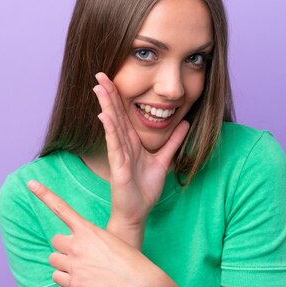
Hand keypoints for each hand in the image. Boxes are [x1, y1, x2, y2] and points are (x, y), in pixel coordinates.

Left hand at [27, 180, 158, 286]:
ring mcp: (74, 264)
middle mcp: (78, 244)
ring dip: (63, 263)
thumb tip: (74, 246)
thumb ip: (89, 239)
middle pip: (55, 240)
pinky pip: (56, 277)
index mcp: (88, 229)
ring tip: (83, 269)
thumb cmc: (128, 260)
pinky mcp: (74, 283)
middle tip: (81, 255)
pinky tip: (81, 281)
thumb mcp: (110, 240)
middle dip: (64, 247)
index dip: (44, 194)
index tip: (30, 183)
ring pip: (53, 259)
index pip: (61, 208)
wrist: (139, 283)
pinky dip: (64, 279)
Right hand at [93, 72, 189, 226]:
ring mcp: (119, 155)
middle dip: (108, 94)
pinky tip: (104, 116)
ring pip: (112, 125)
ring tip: (99, 87)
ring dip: (106, 106)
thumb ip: (173, 143)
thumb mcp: (163, 161)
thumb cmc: (144, 190)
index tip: (112, 78)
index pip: (123, 114)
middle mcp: (123, 145)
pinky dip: (110, 130)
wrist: (137, 212)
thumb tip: (186, 124)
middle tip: (100, 73)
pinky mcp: (118, 166)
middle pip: (115, 114)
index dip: (118, 96)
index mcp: (131, 143)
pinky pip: (114, 145)